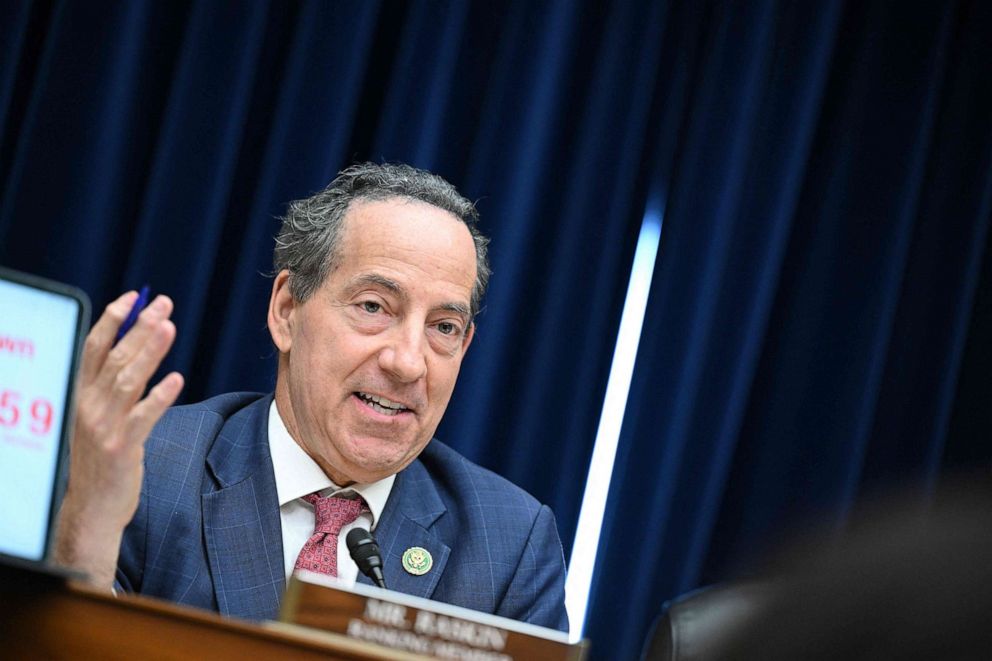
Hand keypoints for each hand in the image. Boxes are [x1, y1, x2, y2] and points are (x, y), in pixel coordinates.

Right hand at [53, 291, 183, 588]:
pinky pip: (142, 417)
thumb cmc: (100, 457)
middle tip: (162, 302)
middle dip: (138, 326)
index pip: (93, 347)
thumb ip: (111, 383)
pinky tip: (176, 379)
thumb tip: (135, 343)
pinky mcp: (121, 448)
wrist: (91, 508)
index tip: (133, 296)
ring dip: (150, 351)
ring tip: (169, 326)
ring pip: (127, 380)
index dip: (112, 319)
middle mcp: (87, 405)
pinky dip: (158, 397)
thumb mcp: (97, 415)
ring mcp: (103, 426)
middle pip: (114, 356)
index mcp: (79, 393)